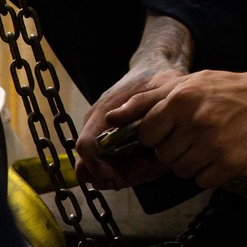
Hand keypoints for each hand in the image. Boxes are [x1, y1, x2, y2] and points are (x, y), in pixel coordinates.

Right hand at [75, 66, 186, 188]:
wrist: (155, 69)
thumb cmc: (159, 78)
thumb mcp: (160, 87)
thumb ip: (141, 103)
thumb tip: (112, 120)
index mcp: (102, 112)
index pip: (87, 147)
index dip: (100, 168)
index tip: (123, 178)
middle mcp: (95, 125)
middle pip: (87, 166)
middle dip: (112, 177)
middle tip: (142, 170)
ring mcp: (99, 133)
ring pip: (97, 169)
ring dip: (120, 175)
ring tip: (148, 165)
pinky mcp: (108, 140)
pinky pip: (108, 164)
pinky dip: (124, 170)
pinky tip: (146, 162)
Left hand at [108, 67, 246, 190]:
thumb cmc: (226, 89)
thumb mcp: (187, 84)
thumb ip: (146, 101)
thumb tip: (111, 119)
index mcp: (182, 99)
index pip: (146, 134)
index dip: (158, 133)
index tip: (173, 127)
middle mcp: (196, 122)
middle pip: (164, 155)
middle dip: (176, 147)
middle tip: (197, 132)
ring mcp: (214, 145)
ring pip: (181, 171)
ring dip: (192, 161)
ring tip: (210, 142)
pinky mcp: (231, 164)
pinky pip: (202, 181)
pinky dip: (209, 171)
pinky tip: (222, 153)